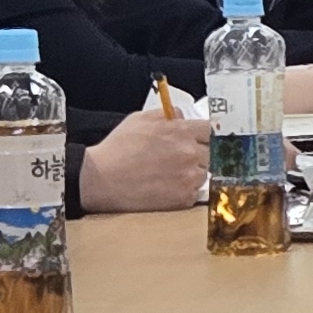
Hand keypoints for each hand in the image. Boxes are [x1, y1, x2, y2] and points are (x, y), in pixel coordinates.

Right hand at [77, 111, 209, 213]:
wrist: (100, 179)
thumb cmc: (117, 149)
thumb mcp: (140, 119)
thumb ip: (168, 115)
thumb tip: (182, 115)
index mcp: (181, 131)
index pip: (210, 130)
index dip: (205, 135)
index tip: (202, 140)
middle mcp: (189, 153)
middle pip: (213, 152)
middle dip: (200, 154)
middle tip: (182, 159)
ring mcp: (189, 176)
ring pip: (205, 173)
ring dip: (193, 173)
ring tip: (169, 174)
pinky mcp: (185, 197)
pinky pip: (196, 192)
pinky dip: (185, 190)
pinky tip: (166, 187)